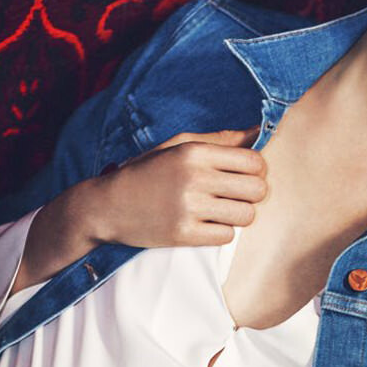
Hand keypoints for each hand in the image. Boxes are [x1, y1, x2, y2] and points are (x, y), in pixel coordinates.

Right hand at [13, 127, 265, 292]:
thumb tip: (259, 130)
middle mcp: (194, 178)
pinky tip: (205, 224)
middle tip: (235, 196)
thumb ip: (220, 140)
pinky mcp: (184, 234)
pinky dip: (221, 232)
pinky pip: (227, 236)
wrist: (107, 206)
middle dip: (252, 194)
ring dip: (238, 215)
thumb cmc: (147, 173)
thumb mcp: (178, 146)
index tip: (243, 175)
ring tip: (221, 211)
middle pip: (257, 190)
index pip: (254, 162)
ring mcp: (189, 208)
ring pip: (246, 215)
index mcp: (195, 152)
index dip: (256, 171)